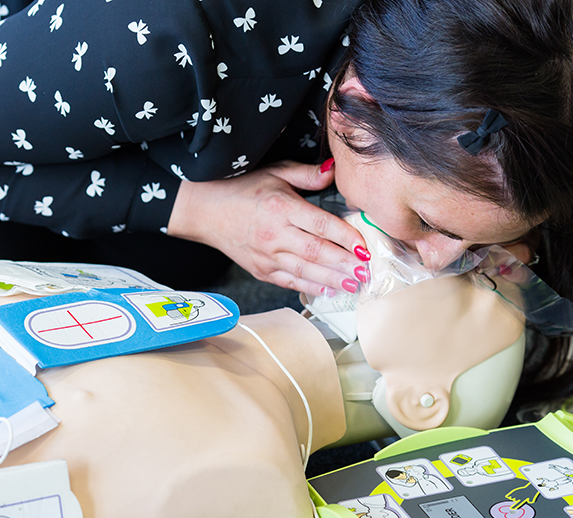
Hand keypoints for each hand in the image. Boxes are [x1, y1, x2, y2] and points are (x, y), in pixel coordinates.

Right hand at [167, 160, 367, 295]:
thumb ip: (306, 175)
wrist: (204, 211)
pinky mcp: (261, 270)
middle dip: (345, 263)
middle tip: (367, 271)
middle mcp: (275, 235)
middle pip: (316, 252)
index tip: (364, 246)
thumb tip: (333, 171)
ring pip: (305, 271)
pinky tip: (330, 290)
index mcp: (281, 207)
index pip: (321, 225)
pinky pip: (290, 282)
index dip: (346, 237)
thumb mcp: (274, 172)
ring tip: (355, 283)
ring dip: (333, 279)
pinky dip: (311, 288)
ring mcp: (267, 256)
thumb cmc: (241, 190)